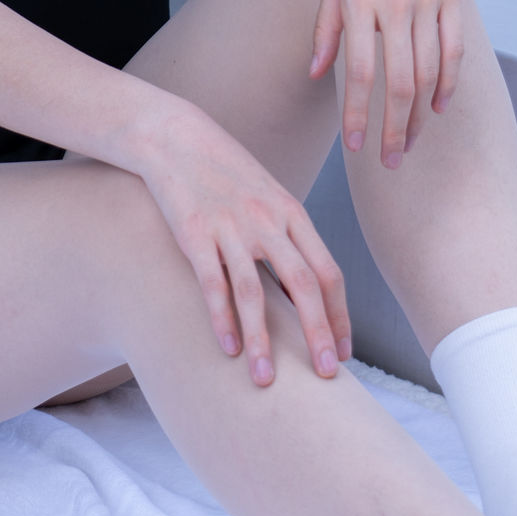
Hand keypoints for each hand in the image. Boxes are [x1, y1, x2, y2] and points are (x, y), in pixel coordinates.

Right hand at [132, 99, 351, 387]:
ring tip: (266, 380)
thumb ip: (287, 236)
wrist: (174, 135)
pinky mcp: (193, 231)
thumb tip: (303, 287)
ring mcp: (230, 226)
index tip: (342, 353)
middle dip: (317, 333)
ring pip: (254, 291)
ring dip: (263, 339)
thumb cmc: (223, 171)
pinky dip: (221, 317)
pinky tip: (226, 349)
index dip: (339, 316)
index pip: (328, 271)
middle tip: (325, 376)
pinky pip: (211, 281)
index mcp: (291, 213)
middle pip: (304, 284)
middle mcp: (267, 221)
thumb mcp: (266, 196)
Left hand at [308, 0, 462, 166]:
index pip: (361, 75)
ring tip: (411, 143)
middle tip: (390, 163)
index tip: (357, 148)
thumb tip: (318, 73)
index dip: (360, 117)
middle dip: (394, 131)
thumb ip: (326, 26)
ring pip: (430, 72)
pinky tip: (439, 107)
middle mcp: (396, 2)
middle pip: (401, 84)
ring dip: (420, 116)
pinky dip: (449, 83)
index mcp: (359, 0)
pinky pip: (455, 49)